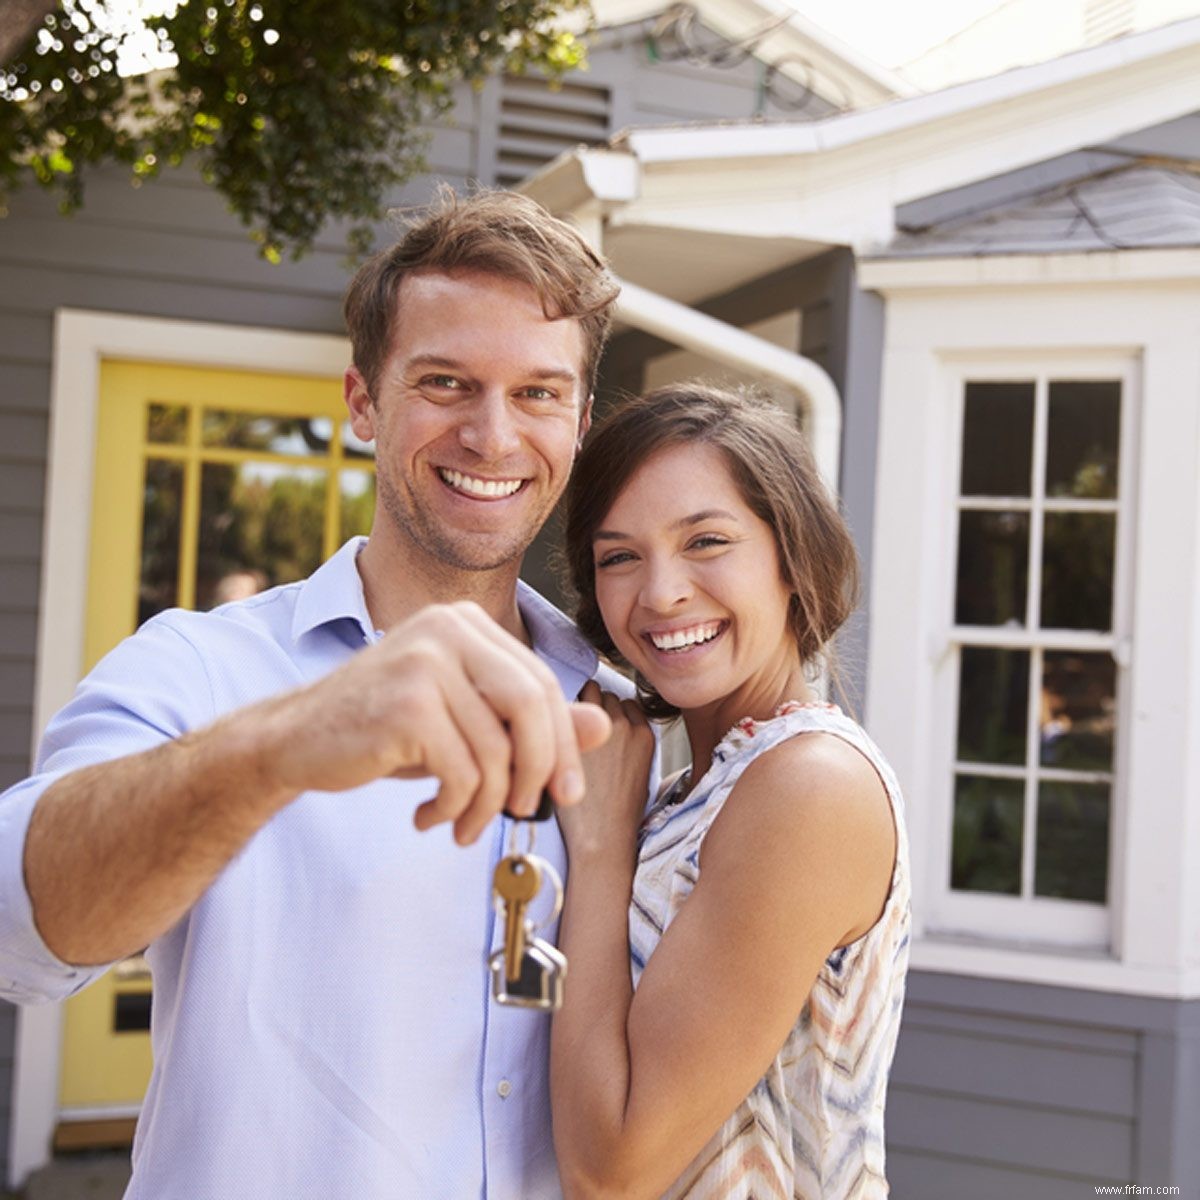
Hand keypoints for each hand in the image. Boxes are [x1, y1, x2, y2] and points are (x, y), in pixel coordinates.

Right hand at [255, 601, 611, 843]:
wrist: (294, 740)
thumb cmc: (385, 731)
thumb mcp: (464, 723)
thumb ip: (530, 722)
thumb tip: (603, 727)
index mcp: (467, 623)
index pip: (541, 683)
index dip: (562, 742)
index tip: (564, 791)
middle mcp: (447, 628)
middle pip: (531, 706)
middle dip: (540, 770)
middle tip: (527, 812)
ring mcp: (425, 661)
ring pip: (497, 749)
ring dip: (488, 804)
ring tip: (463, 825)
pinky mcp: (406, 703)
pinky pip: (463, 772)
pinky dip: (456, 808)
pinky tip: (429, 818)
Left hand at [557, 681, 654, 862]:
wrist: (601, 834)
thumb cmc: (617, 812)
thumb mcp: (640, 774)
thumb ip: (630, 744)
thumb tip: (612, 729)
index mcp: (646, 735)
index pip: (626, 704)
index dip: (610, 714)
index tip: (597, 729)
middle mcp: (627, 725)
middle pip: (607, 695)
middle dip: (593, 705)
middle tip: (577, 728)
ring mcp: (602, 726)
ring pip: (590, 691)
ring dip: (578, 703)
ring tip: (564, 726)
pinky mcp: (578, 730)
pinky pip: (571, 702)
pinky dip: (563, 710)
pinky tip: (555, 728)